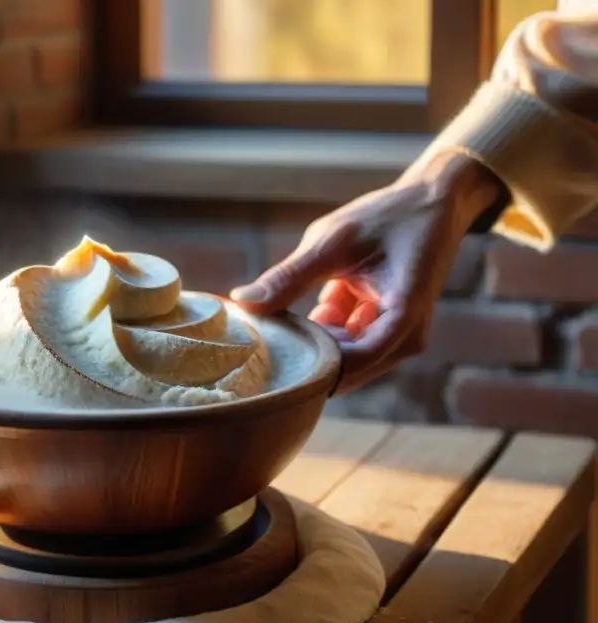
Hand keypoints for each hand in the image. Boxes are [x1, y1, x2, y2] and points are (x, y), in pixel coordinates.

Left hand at [230, 154, 504, 393]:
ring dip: (308, 341)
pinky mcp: (381, 330)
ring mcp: (395, 337)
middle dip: (303, 357)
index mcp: (401, 318)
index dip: (308, 366)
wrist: (432, 202)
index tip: (264, 359)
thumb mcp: (333, 241)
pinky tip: (291, 312)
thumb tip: (240, 302)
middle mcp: (404, 338)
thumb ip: (289, 276)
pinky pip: (343, 341)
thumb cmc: (389, 216)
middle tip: (254, 348)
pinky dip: (318, 327)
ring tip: (269, 326)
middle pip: (344, 369)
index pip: (351, 364)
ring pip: (340, 358)